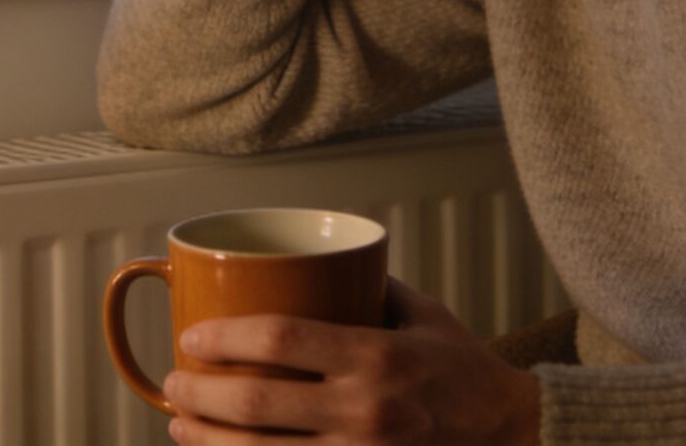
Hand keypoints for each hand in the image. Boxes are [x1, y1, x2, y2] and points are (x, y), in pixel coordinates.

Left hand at [161, 277, 541, 443]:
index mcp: (377, 356)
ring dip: (210, 444)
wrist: (511, 434)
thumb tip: (307, 258)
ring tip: (181, 426)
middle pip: (259, 404)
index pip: (281, 340)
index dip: (225, 339)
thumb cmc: (461, 367)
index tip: (191, 337)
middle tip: (173, 381)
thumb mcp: (420, 312)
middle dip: (201, 394)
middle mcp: (367, 411)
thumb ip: (365, 284)